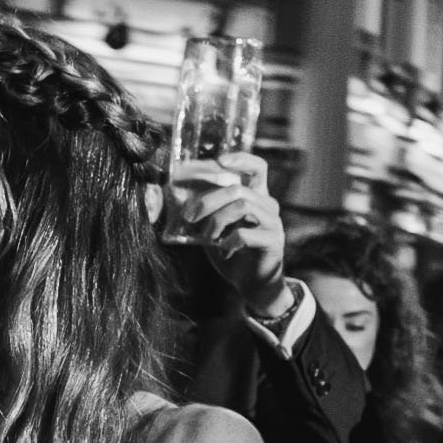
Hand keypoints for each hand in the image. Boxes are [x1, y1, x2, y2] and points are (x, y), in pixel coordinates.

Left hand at [182, 154, 287, 313]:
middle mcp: (268, 205)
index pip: (257, 167)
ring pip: (242, 206)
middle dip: (208, 200)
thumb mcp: (211, 227)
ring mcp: (273, 223)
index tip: (219, 161)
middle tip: (189, 217)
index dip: (241, 159)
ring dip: (216, 221)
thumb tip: (170, 194)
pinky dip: (228, 242)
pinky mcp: (273, 242)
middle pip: (238, 188)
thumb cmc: (231, 251)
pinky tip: (224, 251)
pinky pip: (245, 234)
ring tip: (207, 237)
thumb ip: (199, 211)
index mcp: (256, 196)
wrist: (252, 283)